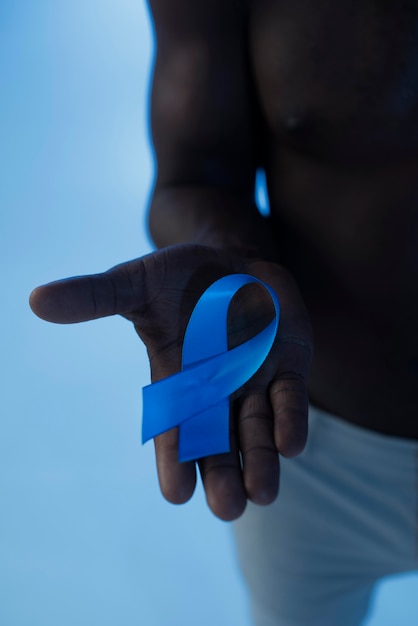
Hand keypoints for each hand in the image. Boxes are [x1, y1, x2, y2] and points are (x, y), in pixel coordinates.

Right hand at [30, 244, 312, 520]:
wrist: (228, 258)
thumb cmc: (176, 278)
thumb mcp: (134, 284)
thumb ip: (94, 297)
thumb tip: (35, 299)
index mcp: (178, 379)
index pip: (174, 429)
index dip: (175, 460)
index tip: (177, 494)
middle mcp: (217, 390)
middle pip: (220, 443)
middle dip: (224, 475)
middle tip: (228, 509)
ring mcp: (254, 379)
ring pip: (258, 431)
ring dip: (262, 462)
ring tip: (262, 495)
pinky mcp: (288, 365)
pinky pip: (290, 399)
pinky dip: (290, 421)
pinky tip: (291, 446)